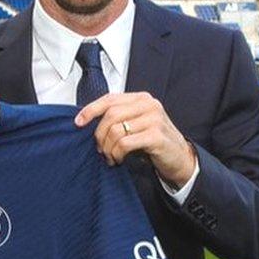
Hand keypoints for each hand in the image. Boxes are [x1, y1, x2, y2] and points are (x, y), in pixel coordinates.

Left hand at [74, 92, 195, 187]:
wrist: (179, 158)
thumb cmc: (153, 141)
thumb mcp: (135, 124)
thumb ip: (117, 118)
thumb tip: (87, 121)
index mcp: (141, 98)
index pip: (109, 99)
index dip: (91, 110)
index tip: (78, 122)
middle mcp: (148, 105)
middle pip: (110, 115)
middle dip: (99, 135)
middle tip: (99, 149)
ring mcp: (154, 119)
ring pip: (115, 130)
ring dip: (107, 148)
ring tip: (110, 157)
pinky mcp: (156, 136)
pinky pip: (124, 144)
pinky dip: (117, 154)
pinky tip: (119, 159)